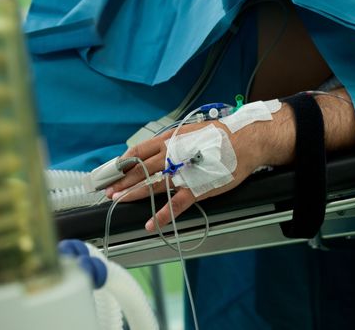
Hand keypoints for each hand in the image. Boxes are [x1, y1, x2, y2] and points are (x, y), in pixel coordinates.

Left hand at [106, 104, 295, 231]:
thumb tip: (158, 148)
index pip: (139, 151)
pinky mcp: (196, 189)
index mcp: (170, 140)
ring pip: (152, 185)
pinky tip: (150, 223)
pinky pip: (175, 205)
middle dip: (122, 180)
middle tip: (108, 189)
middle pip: (140, 169)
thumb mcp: (191, 131)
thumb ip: (173, 140)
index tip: (113, 169)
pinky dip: (162, 215)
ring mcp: (183, 173)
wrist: (246, 142)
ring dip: (133, 194)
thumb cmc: (220, 136)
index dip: (123, 161)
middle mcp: (172, 155)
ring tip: (118, 201)